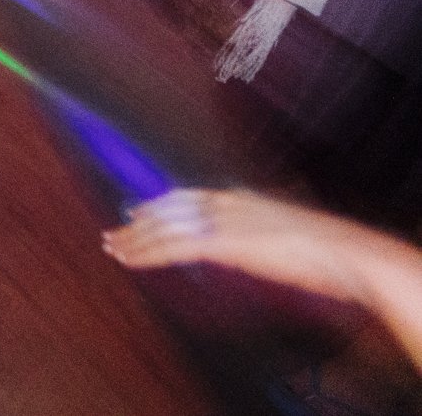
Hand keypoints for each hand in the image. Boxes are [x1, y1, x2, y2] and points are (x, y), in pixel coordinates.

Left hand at [104, 188, 389, 307]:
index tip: (139, 211)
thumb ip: (261, 234)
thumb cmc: (326, 250)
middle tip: (115, 232)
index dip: (160, 205)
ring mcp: (223, 221)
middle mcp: (226, 203)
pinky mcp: (223, 243)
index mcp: (240, 198)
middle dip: (140, 221)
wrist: (344, 252)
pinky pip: (173, 248)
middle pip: (169, 209)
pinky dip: (148, 253)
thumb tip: (252, 244)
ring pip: (165, 228)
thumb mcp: (286, 233)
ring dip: (136, 239)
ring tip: (113, 248)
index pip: (187, 197)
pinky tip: (131, 260)